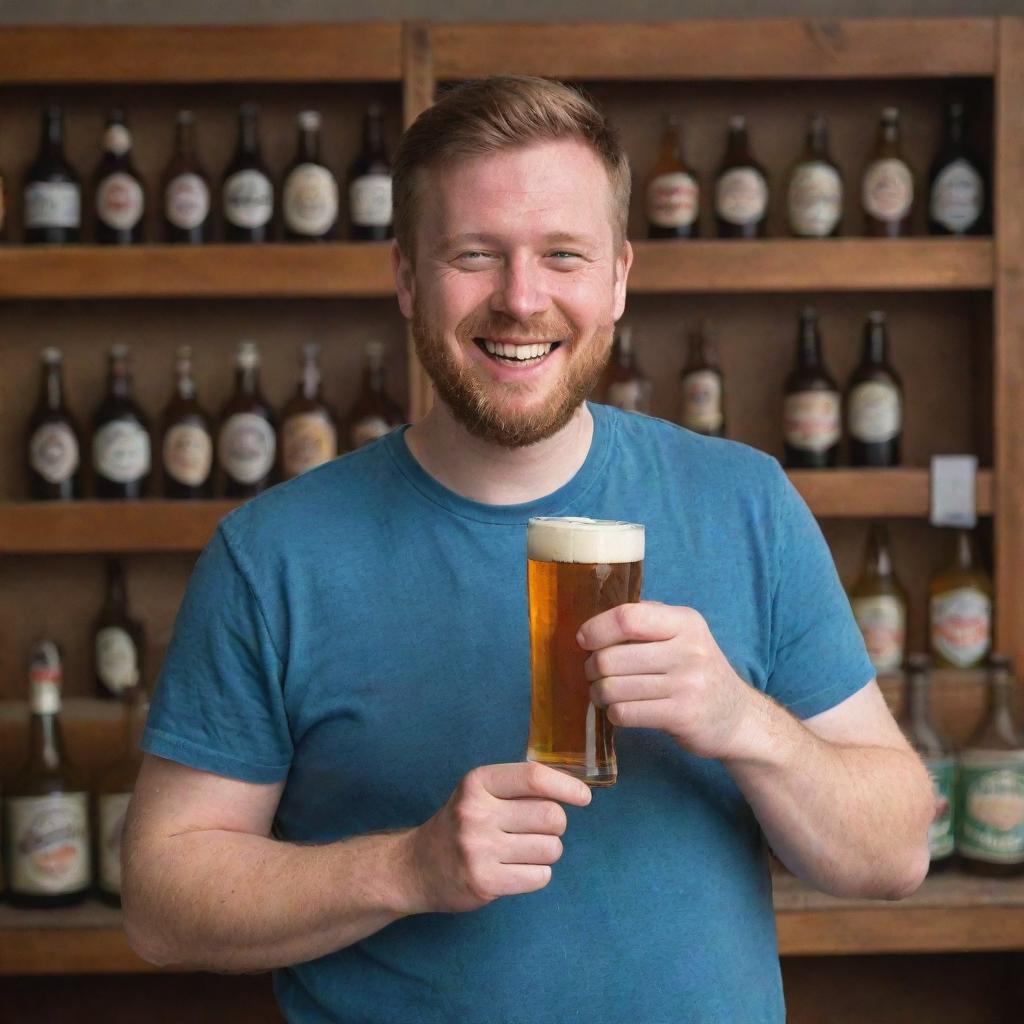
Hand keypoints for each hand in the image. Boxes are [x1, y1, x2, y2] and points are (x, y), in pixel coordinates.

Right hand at [404, 762, 591, 913]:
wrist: (415, 867)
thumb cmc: (460, 824)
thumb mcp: (480, 793)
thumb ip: (518, 788)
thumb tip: (571, 787)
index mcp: (478, 783)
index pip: (533, 778)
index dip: (566, 786)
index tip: (583, 797)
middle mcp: (476, 813)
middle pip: (550, 816)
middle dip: (555, 825)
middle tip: (539, 831)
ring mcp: (479, 849)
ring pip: (550, 849)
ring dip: (547, 852)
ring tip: (523, 852)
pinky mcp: (484, 882)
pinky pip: (539, 876)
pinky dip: (537, 874)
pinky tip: (516, 870)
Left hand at [579, 601, 754, 760]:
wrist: (737, 716)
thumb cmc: (696, 670)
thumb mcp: (682, 634)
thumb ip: (646, 619)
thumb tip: (595, 622)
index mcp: (685, 622)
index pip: (628, 618)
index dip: (596, 628)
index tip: (584, 640)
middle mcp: (689, 650)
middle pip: (612, 657)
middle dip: (592, 668)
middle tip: (594, 674)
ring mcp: (688, 685)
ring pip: (613, 688)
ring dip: (598, 693)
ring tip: (603, 693)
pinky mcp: (683, 716)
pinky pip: (625, 712)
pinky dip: (614, 713)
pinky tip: (621, 710)